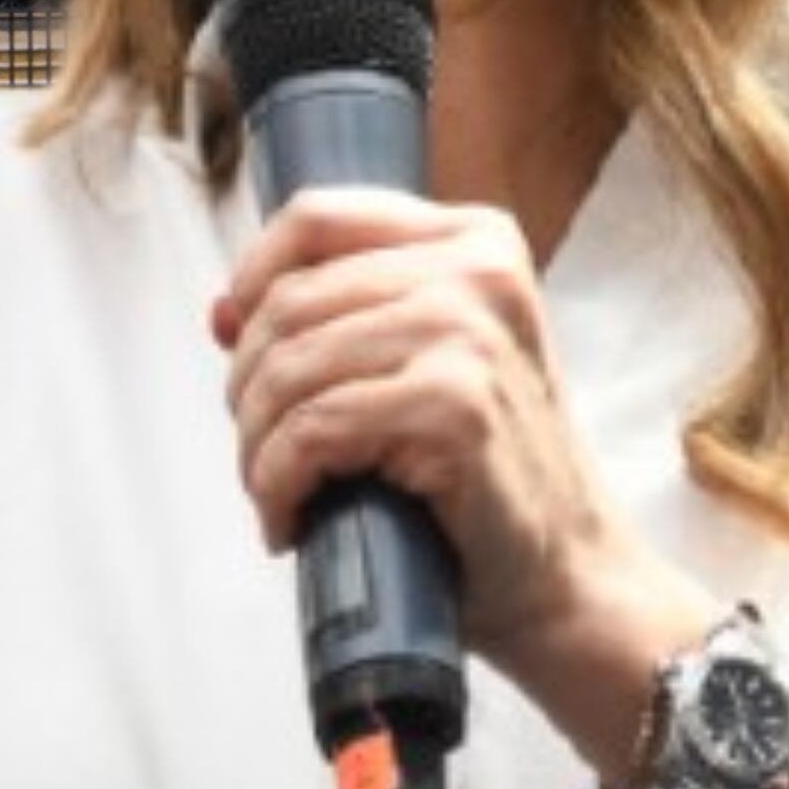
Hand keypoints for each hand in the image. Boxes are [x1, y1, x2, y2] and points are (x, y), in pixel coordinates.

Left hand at [211, 189, 718, 770]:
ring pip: (289, 369)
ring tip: (273, 491)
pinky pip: (311, 433)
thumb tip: (221, 312)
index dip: (252, 276)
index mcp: (475, 239)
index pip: (316, 217)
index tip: (236, 339)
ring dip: (255, 446)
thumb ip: (338, 318)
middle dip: (247, 386)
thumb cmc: (487, 471)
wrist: (567, 571)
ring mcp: (470, 336)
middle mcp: (476, 272)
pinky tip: (289, 523)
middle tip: (260, 449)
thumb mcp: (426, 361)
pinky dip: (276, 485)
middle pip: (289, 301)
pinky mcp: (455, 409)